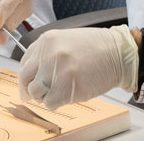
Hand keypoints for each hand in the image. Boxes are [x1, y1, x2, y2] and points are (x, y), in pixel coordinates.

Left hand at [18, 25, 138, 109]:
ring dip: (44, 96)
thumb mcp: (65, 40)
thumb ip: (47, 53)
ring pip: (35, 92)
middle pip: (25, 78)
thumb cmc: (96, 47)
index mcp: (46, 41)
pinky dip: (55, 103)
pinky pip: (50, 103)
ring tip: (57, 92)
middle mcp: (48, 54)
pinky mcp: (66, 87)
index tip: (30, 82)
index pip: (24, 63)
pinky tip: (65, 96)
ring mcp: (56, 71)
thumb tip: (33, 72)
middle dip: (30, 89)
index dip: (27, 76)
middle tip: (38, 94)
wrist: (118, 53)